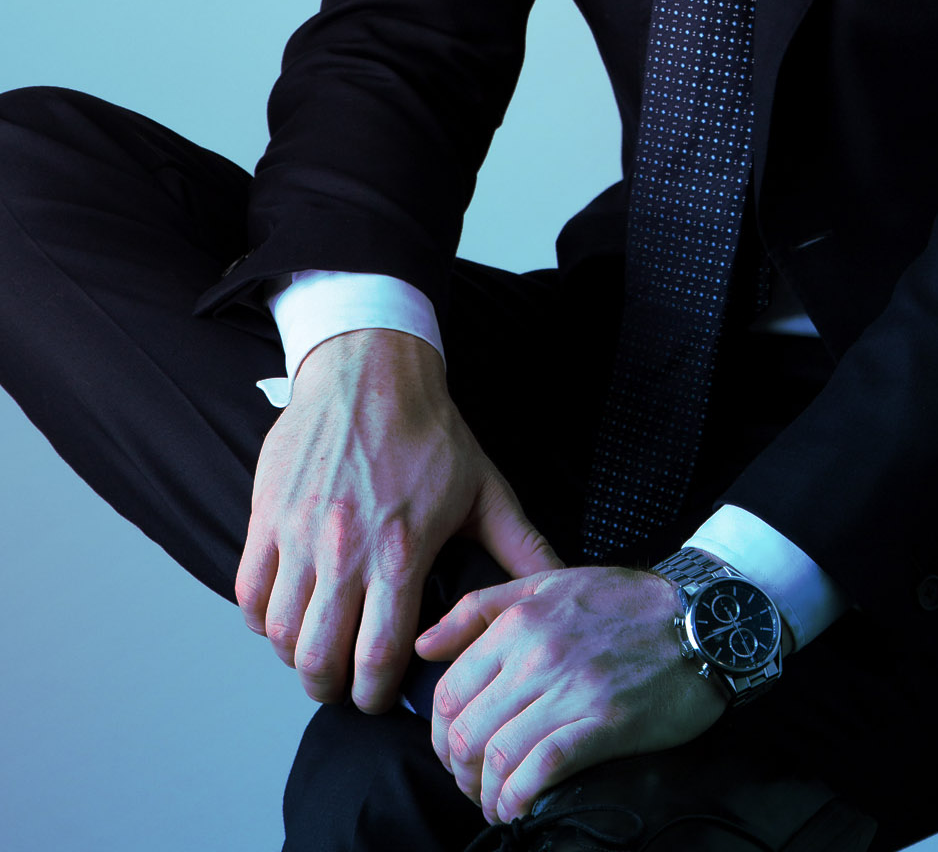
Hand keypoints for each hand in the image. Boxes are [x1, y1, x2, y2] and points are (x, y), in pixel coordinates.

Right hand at [235, 329, 561, 711]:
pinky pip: (247, 591)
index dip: (376, 693)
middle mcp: (344, 549)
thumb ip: (522, 547)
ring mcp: (299, 532)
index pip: (378, 656)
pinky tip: (282, 615)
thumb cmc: (429, 430)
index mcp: (401, 550)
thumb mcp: (485, 489)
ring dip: (294, 655)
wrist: (371, 370)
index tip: (379, 697)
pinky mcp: (266, 514)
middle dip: (330, 687)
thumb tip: (561, 585)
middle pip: (319, 657)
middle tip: (342, 685)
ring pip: (280, 631)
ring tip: (314, 652)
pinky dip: (259, 618)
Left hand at [414, 566, 725, 824]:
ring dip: (485, 793)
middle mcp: (537, 656)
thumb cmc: (625, 602)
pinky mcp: (603, 724)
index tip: (454, 750)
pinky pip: (541, 771)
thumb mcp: (547, 583)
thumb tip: (424, 644)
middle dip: (459, 772)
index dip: (440, 734)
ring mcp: (570, 691)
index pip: (449, 691)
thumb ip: (480, 610)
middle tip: (473, 783)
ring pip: (497, 756)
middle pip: (465, 732)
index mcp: (519, 622)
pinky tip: (517, 808)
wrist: (702, 618)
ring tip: (495, 802)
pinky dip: (518, 799)